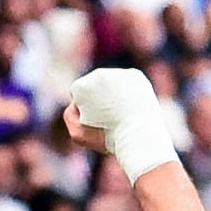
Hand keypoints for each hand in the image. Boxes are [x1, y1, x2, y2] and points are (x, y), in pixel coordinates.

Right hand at [62, 66, 179, 175]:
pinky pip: (128, 82)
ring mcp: (117, 72)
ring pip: (111, 82)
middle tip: (111, 119)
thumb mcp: (78, 134)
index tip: (96, 123)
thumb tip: (76, 101)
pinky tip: (132, 106)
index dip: (84, 111)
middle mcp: (98, 74)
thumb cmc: (107, 137)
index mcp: (81, 86)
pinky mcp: (135, 75)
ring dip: (114, 94)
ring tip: (123, 113)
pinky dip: (129, 92)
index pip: (77, 94)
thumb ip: (70, 115)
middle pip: (94, 85)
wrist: (139, 133)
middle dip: (99, 99)